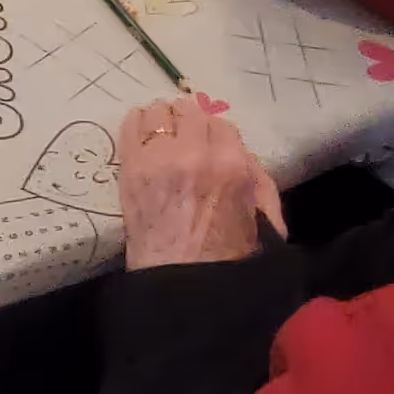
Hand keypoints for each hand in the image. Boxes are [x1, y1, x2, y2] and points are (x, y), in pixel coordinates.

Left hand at [118, 95, 284, 268]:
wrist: (181, 282)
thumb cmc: (228, 255)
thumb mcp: (264, 216)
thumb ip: (258, 178)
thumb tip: (241, 153)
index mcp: (231, 164)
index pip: (221, 123)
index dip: (215, 135)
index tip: (208, 145)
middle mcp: (194, 154)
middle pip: (188, 112)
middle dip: (188, 123)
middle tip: (184, 138)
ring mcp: (157, 159)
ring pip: (157, 112)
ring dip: (161, 120)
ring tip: (161, 134)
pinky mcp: (130, 168)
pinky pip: (129, 126)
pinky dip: (136, 124)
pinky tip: (140, 131)